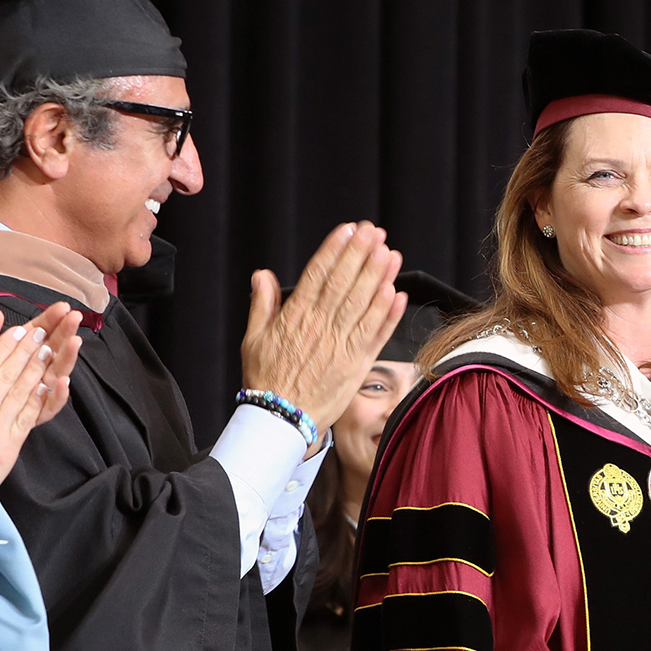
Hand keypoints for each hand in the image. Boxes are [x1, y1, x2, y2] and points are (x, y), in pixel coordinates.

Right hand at [0, 309, 78, 531]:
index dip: (4, 345)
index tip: (18, 330)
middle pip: (9, 372)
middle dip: (27, 349)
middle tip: (42, 331)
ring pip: (23, 390)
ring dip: (38, 367)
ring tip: (50, 348)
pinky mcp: (11, 444)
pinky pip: (29, 416)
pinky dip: (41, 397)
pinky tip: (50, 382)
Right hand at [241, 220, 406, 433]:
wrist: (280, 420)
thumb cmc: (267, 380)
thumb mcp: (253, 339)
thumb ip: (262, 304)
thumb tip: (262, 275)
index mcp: (296, 317)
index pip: (318, 274)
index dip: (335, 250)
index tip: (348, 230)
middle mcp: (321, 327)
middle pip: (345, 283)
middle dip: (361, 254)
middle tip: (375, 232)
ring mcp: (341, 345)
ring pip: (363, 304)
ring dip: (378, 276)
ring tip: (390, 254)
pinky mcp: (357, 364)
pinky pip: (375, 334)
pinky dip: (387, 314)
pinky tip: (396, 293)